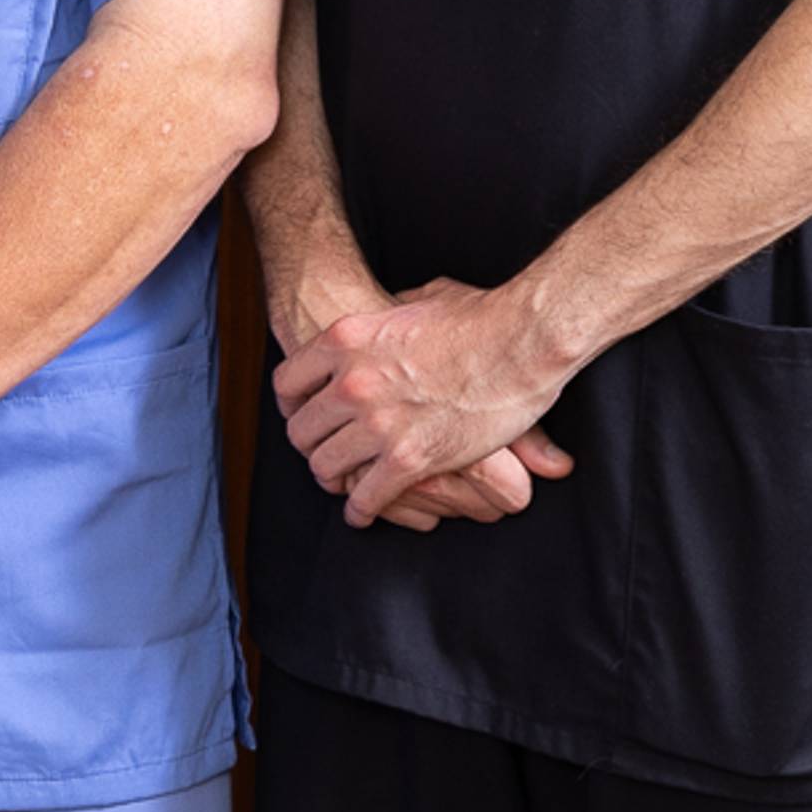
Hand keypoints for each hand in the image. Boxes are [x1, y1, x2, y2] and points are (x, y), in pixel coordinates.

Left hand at [273, 277, 576, 533]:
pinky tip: (364, 512)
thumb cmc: (480, 317)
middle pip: (302, 431)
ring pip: (326, 467)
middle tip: (324, 454)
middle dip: (312, 447)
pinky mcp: (410, 458)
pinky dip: (362, 510)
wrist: (523, 340)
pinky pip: (367, 497)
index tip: (303, 417)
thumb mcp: (417, 298)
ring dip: (334, 480)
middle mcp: (351, 381)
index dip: (293, 406)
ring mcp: (378, 421)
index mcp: (346, 339)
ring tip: (342, 485)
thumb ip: (390, 312)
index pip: (288, 383)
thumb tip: (390, 311)